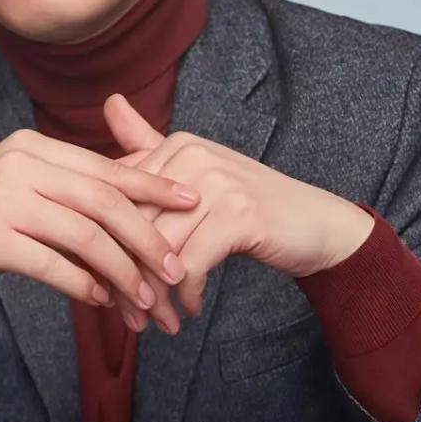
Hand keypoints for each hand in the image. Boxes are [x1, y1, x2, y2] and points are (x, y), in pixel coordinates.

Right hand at [0, 127, 199, 316]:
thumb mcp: (25, 192)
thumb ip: (73, 191)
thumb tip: (141, 201)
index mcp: (32, 145)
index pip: (105, 168)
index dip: (153, 186)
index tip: (193, 202)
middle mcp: (18, 162)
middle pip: (102, 200)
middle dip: (147, 237)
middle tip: (176, 269)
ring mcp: (0, 197)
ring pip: (83, 235)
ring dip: (121, 271)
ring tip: (145, 298)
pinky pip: (52, 263)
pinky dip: (83, 285)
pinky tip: (102, 302)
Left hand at [92, 93, 374, 331]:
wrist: (315, 224)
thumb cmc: (247, 206)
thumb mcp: (196, 173)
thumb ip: (150, 143)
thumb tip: (109, 101)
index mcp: (176, 146)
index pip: (119, 201)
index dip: (106, 246)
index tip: (105, 283)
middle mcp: (194, 157)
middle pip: (135, 227)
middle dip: (126, 278)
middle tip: (127, 315)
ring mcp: (217, 184)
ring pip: (160, 250)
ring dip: (155, 295)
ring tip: (155, 320)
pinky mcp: (238, 215)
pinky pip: (191, 265)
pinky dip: (187, 294)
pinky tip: (189, 309)